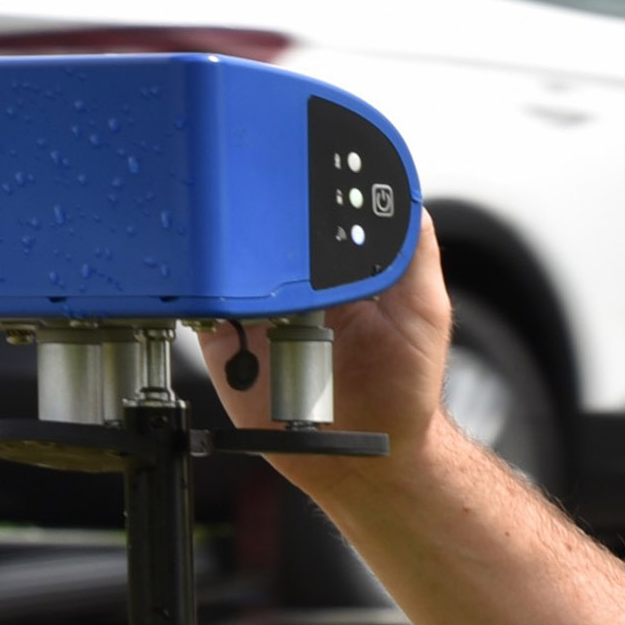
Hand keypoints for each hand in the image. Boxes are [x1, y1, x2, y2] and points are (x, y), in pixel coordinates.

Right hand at [197, 212, 457, 485]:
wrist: (366, 456)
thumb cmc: (402, 389)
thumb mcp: (424, 315)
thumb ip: (413, 258)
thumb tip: (405, 198)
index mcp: (335, 268)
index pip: (306, 212)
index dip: (295, 189)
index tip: (287, 168)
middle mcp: (292, 283)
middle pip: (254, 231)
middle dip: (248, 218)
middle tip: (262, 227)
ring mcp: (256, 310)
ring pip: (220, 265)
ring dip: (221, 258)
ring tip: (248, 278)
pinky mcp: (226, 342)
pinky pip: (200, 310)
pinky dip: (200, 300)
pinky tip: (220, 302)